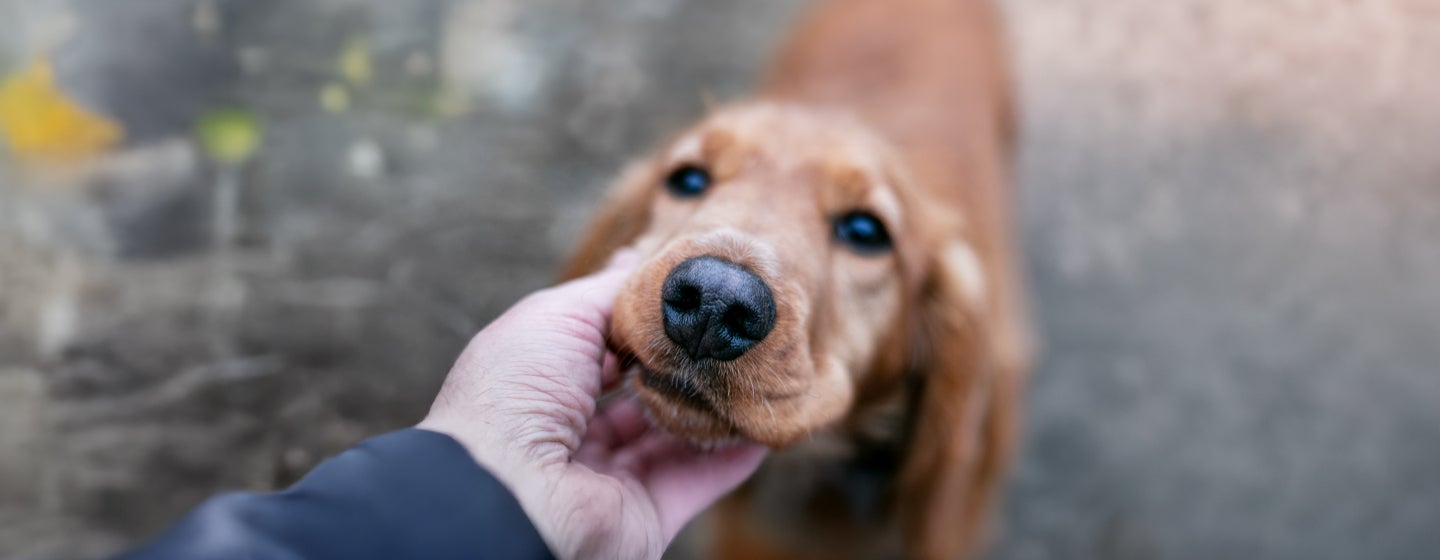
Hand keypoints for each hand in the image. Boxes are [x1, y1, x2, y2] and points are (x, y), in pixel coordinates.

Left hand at [418, 252, 766, 558]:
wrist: (508, 495)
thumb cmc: (515, 394)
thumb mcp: (557, 316)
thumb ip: (609, 291)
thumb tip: (641, 259)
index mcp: (539, 383)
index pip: (601, 346)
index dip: (643, 319)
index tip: (691, 290)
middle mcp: (571, 431)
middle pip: (642, 391)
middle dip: (684, 360)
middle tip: (733, 325)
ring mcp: (610, 476)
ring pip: (674, 435)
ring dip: (715, 403)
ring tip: (759, 363)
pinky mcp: (646, 515)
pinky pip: (700, 479)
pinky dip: (735, 453)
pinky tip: (764, 419)